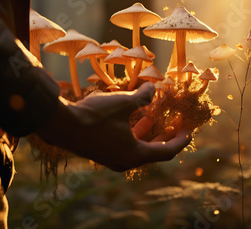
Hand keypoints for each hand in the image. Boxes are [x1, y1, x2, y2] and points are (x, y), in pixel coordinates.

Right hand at [35, 82, 190, 171]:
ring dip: (148, 134)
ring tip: (155, 117)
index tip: (190, 131)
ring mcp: (113, 159)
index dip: (180, 141)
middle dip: (166, 137)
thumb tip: (154, 88)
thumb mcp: (123, 103)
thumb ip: (142, 97)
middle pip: (153, 152)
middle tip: (176, 124)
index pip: (166, 151)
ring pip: (138, 149)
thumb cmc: (94, 116)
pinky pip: (126, 146)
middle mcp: (125, 162)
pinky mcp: (103, 154)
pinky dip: (134, 134)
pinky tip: (134, 117)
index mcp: (134, 154)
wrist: (60, 125)